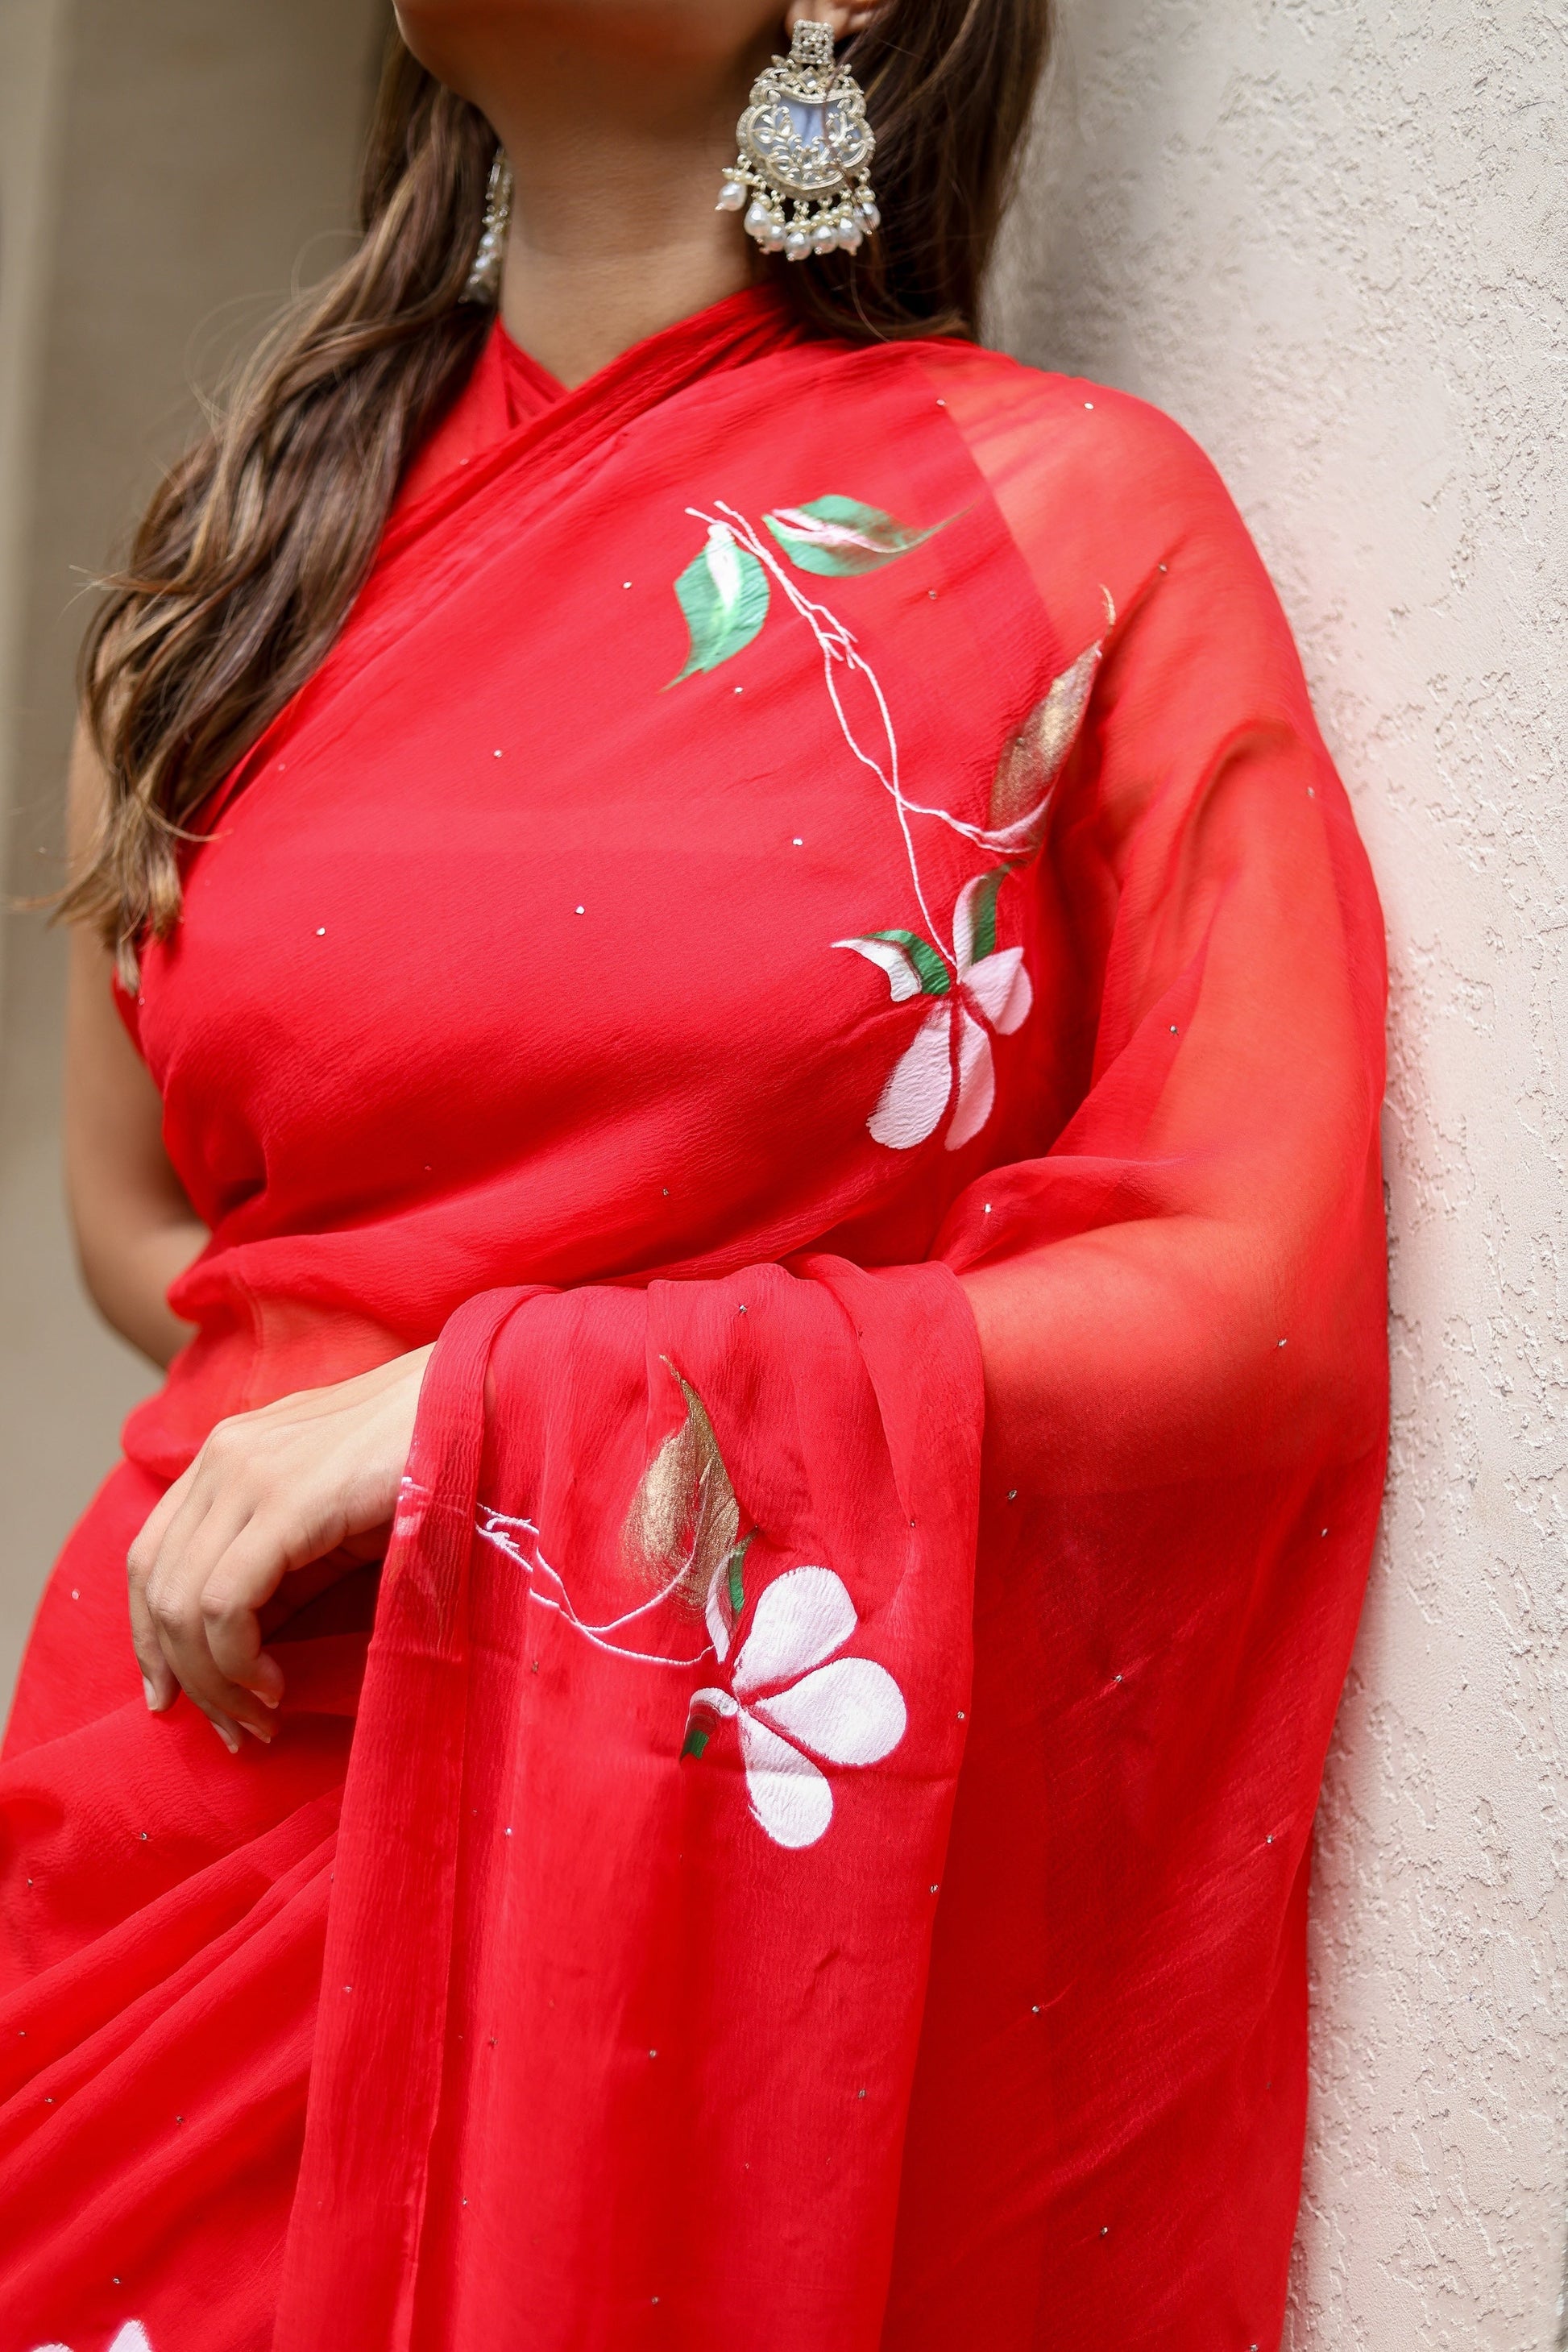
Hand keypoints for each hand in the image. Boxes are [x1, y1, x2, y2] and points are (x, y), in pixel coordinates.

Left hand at [127, 1346, 432, 1750]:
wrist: (478, 1404)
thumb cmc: (420, 1462)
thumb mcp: (330, 1520)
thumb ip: (278, 1567)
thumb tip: (240, 1647)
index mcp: (226, 1455)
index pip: (148, 1557)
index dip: (149, 1638)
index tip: (171, 1698)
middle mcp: (222, 1456)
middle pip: (155, 1585)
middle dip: (183, 1674)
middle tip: (232, 1730)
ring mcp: (248, 1472)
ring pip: (182, 1603)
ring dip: (214, 1681)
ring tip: (259, 1719)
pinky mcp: (286, 1499)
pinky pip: (225, 1602)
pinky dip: (238, 1661)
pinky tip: (277, 1687)